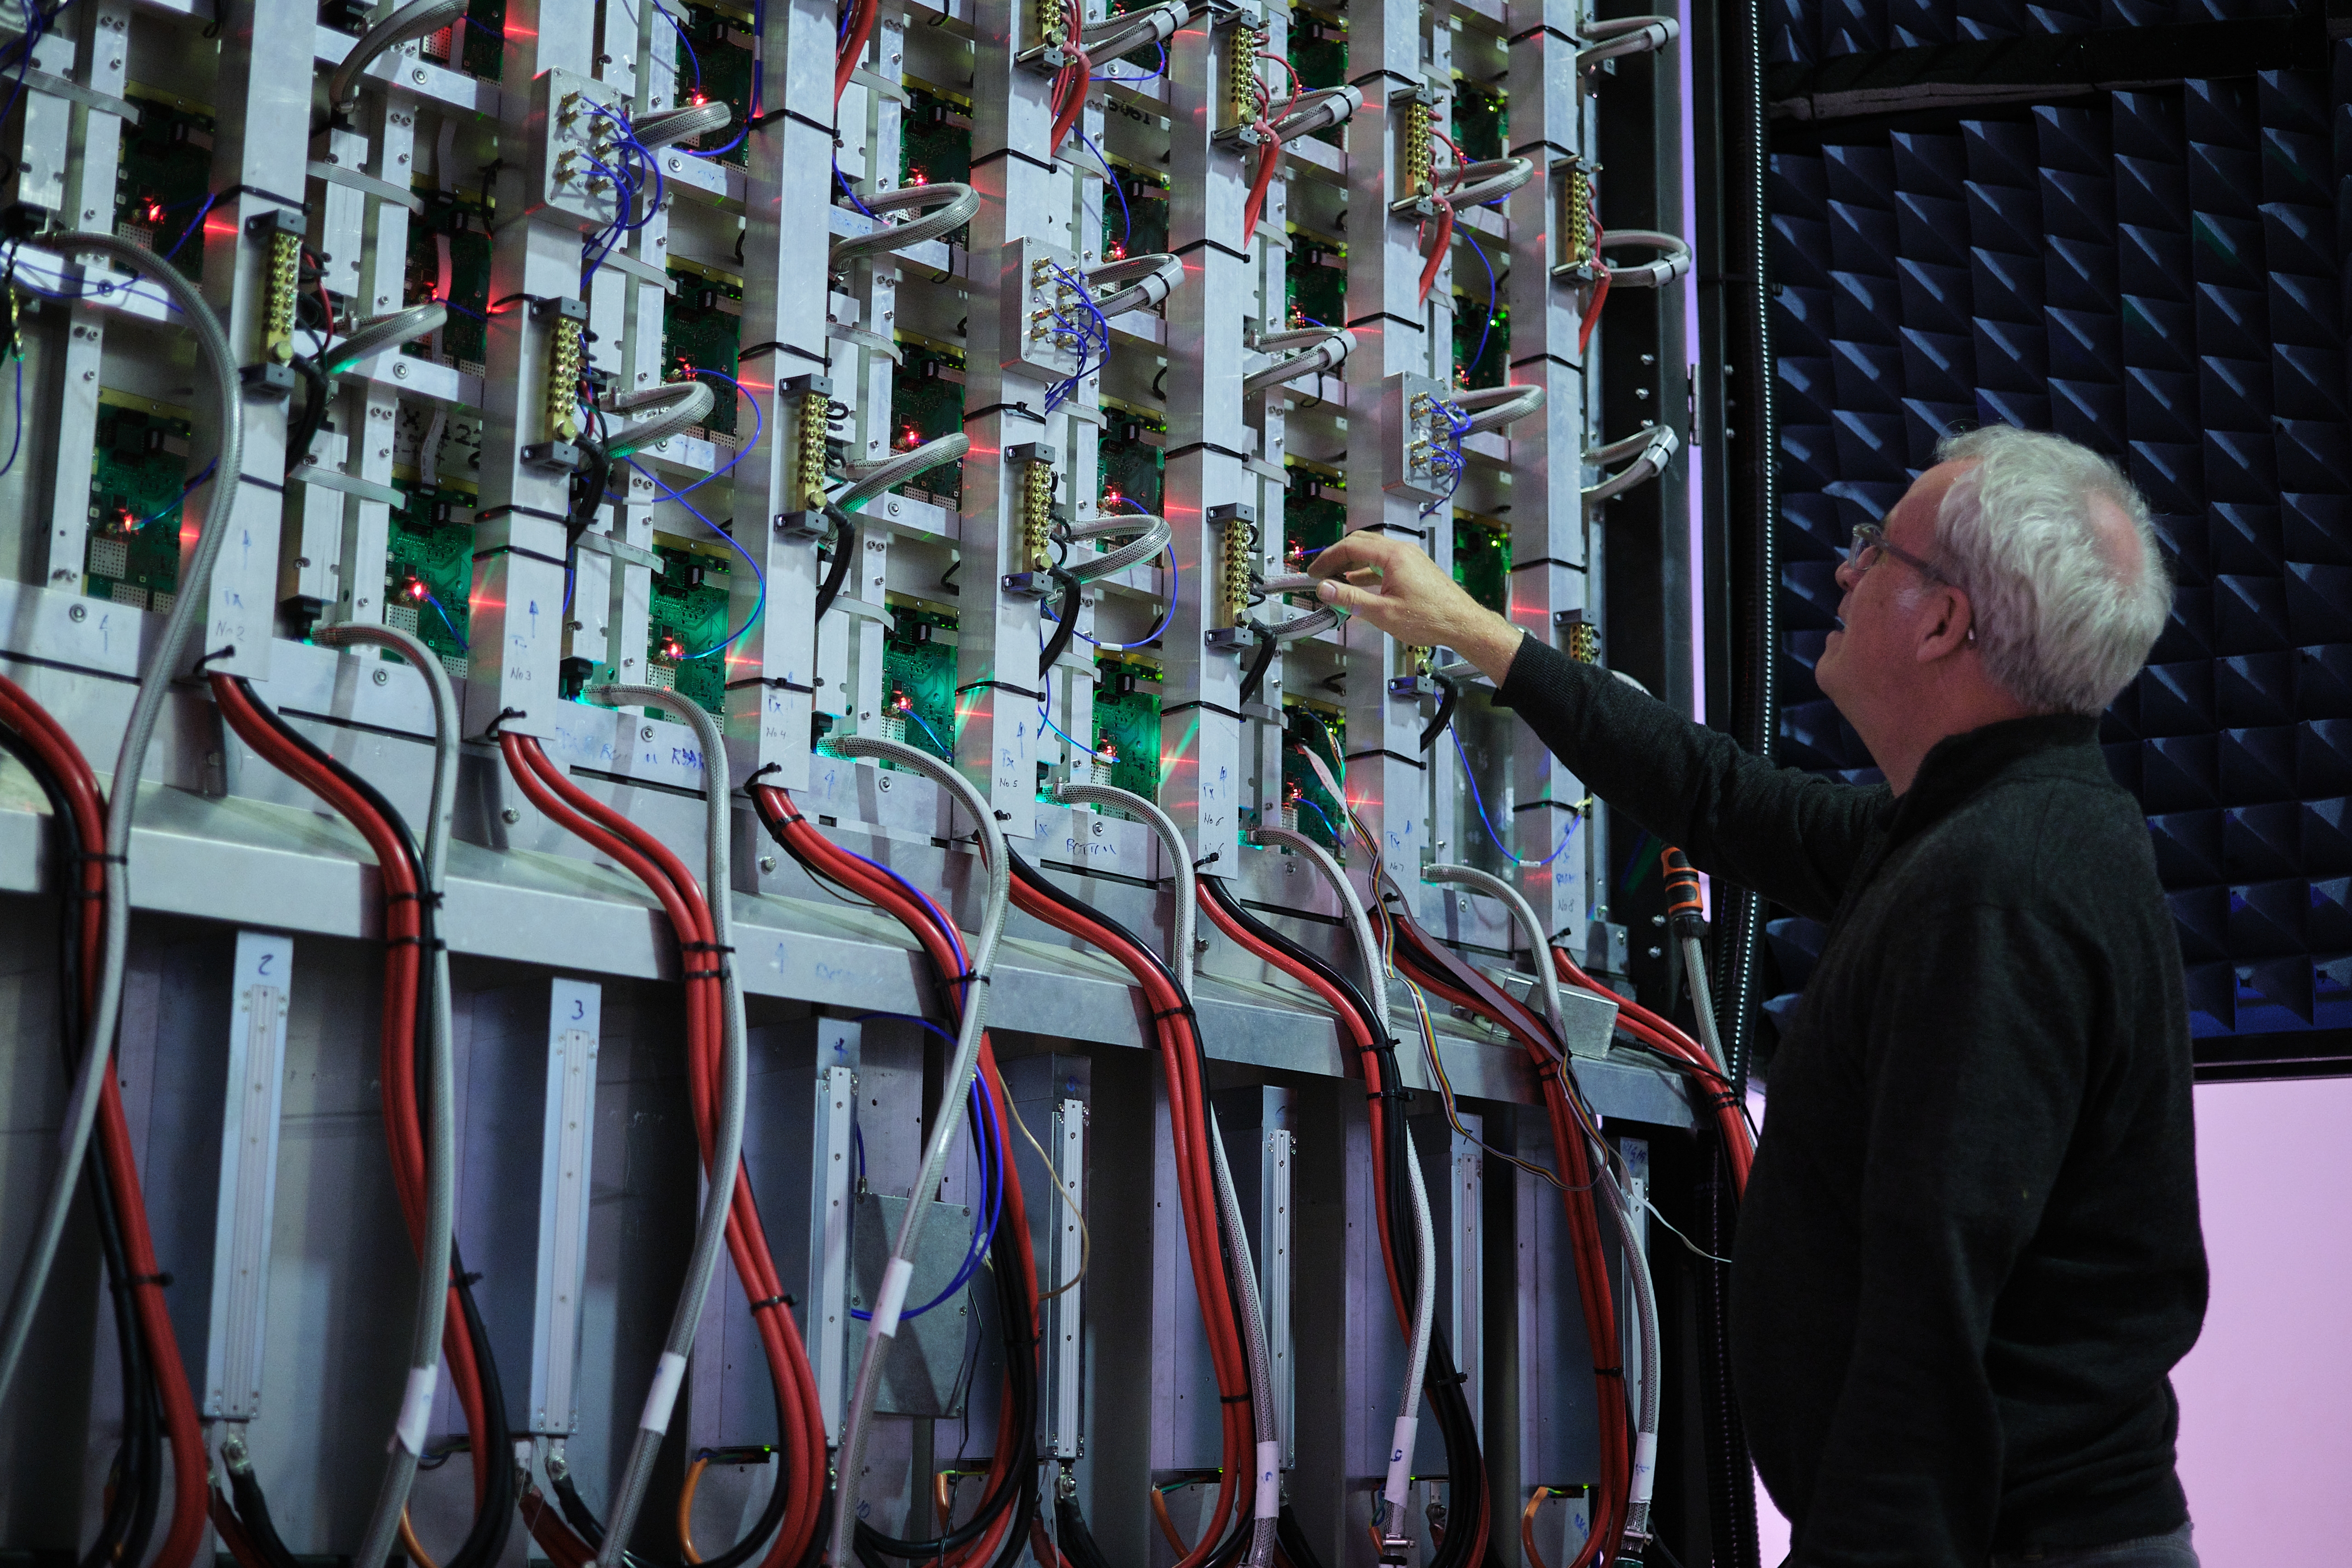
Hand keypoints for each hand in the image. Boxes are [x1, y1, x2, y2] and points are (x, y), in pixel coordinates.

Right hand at [1309, 533, 1523, 681]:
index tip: (1313, 573)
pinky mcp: (1415, 568)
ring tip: (1335, 582)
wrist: (1463, 624)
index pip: (1351, 546)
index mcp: (1393, 555)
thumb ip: (1350, 598)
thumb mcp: (1383, 613)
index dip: (1327, 558)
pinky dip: (1367, 572)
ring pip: (1373, 553)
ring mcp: (1410, 558)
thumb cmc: (1429, 619)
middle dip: (1337, 558)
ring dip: (1351, 565)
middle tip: (1321, 575)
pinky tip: (1359, 586)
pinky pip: (1384, 563)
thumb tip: (1324, 588)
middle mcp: (1402, 550)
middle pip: (1361, 544)